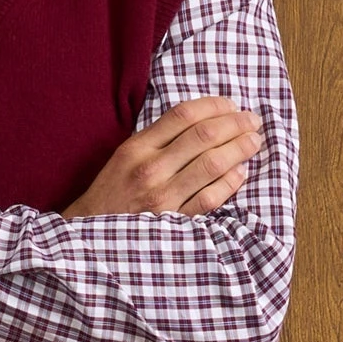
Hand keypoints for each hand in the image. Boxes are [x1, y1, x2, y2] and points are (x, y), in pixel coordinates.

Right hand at [63, 97, 263, 219]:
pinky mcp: (173, 223)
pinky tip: (240, 173)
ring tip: (254, 142)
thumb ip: (157, 139)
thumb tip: (202, 122)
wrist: (88, 237)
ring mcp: (162, 197)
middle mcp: (150, 169)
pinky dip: (230, 182)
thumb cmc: (110, 195)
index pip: (184, 115)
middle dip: (235, 123)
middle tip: (252, 120)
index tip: (231, 105)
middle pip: (203, 135)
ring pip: (211, 164)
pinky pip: (210, 198)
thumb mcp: (124, 157)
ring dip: (239, 149)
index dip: (214, 105)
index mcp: (136, 148)